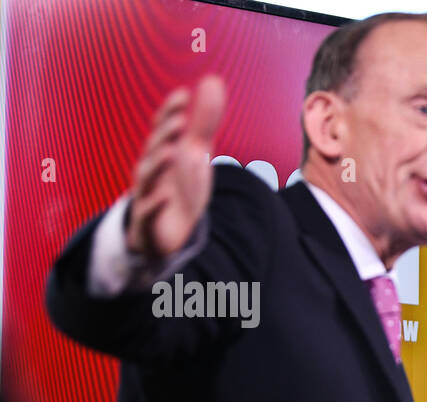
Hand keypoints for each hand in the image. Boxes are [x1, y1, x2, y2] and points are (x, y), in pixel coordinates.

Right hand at [127, 74, 225, 258]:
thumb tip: (213, 80)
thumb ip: (204, 120)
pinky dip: (155, 202)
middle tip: (180, 120)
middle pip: (155, 148)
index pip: (164, 127)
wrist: (169, 230)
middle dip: (166, 134)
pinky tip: (166, 195)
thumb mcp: (194, 151)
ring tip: (171, 153)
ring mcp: (147, 193)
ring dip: (158, 164)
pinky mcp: (148, 220)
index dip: (171, 111)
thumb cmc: (180, 184)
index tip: (184, 95)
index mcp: (162, 151)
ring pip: (147, 177)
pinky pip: (148, 210)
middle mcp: (151, 169)